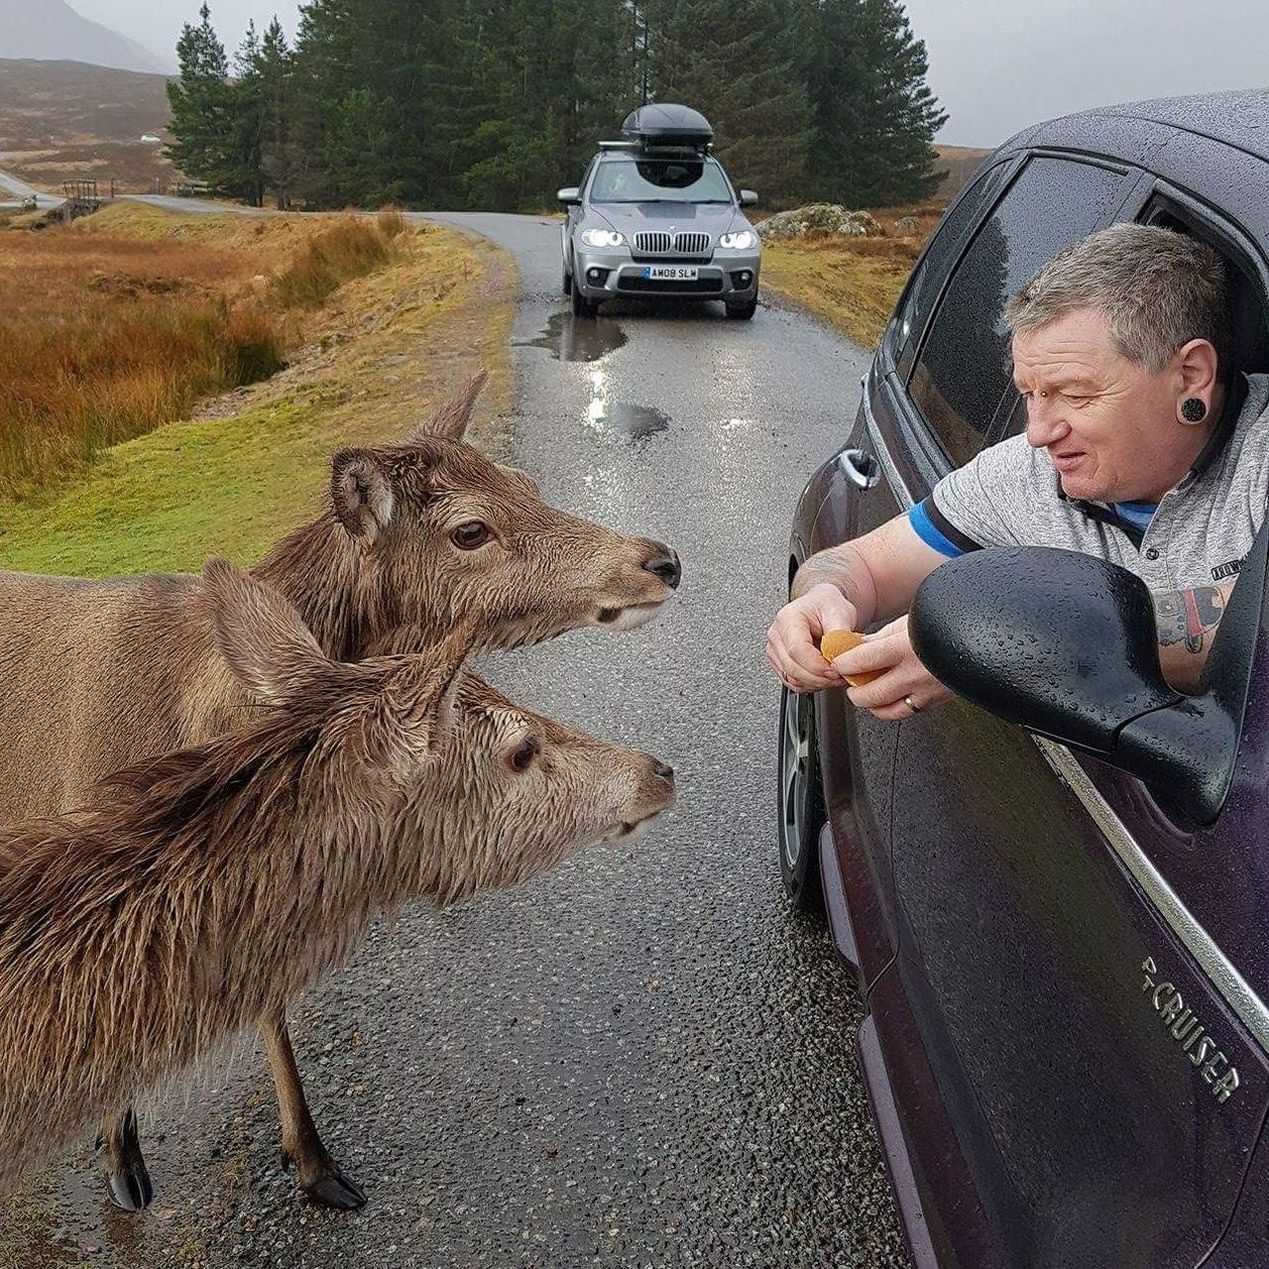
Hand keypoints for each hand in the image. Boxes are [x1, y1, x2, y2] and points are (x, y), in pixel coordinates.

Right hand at [766, 583, 858, 692]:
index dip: (818, 666)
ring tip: (835, 676)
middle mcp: (776, 634)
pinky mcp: (778, 662)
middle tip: (841, 676)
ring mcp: (775, 650)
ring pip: (792, 679)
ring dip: (816, 683)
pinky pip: (792, 682)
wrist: (821, 606)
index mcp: (788, 618)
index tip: (836, 670)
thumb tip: (839, 659)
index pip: (797, 650)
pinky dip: (810, 684)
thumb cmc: (827, 606)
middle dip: (820, 678)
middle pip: (793, 668)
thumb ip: (839, 637)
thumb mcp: (841, 614)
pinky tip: (824, 676)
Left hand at [829, 614, 951, 720]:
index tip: (838, 661)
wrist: (984, 635)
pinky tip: (891, 695)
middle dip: (853, 690)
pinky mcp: (937, 702)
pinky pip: (907, 711)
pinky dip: (894, 707)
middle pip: (868, 694)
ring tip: (867, 692)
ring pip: (886, 712)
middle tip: (850, 681)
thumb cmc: (946, 623)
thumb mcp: (909, 622)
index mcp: (905, 648)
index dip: (843, 664)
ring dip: (872, 704)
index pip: (860, 662)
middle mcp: (915, 674)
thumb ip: (880, 638)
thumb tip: (854, 646)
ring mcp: (927, 692)